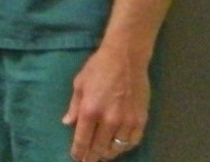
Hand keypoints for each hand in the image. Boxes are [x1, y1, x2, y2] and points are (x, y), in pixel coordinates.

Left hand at [62, 45, 148, 161]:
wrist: (126, 58)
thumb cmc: (98, 68)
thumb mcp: (79, 85)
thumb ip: (74, 107)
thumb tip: (68, 124)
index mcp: (90, 111)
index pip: (83, 140)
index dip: (79, 152)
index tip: (76, 158)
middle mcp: (109, 120)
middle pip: (99, 148)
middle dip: (92, 157)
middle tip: (88, 160)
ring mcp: (127, 121)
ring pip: (117, 148)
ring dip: (108, 153)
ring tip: (102, 154)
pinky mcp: (141, 119)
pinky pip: (133, 141)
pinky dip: (125, 147)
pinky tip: (119, 146)